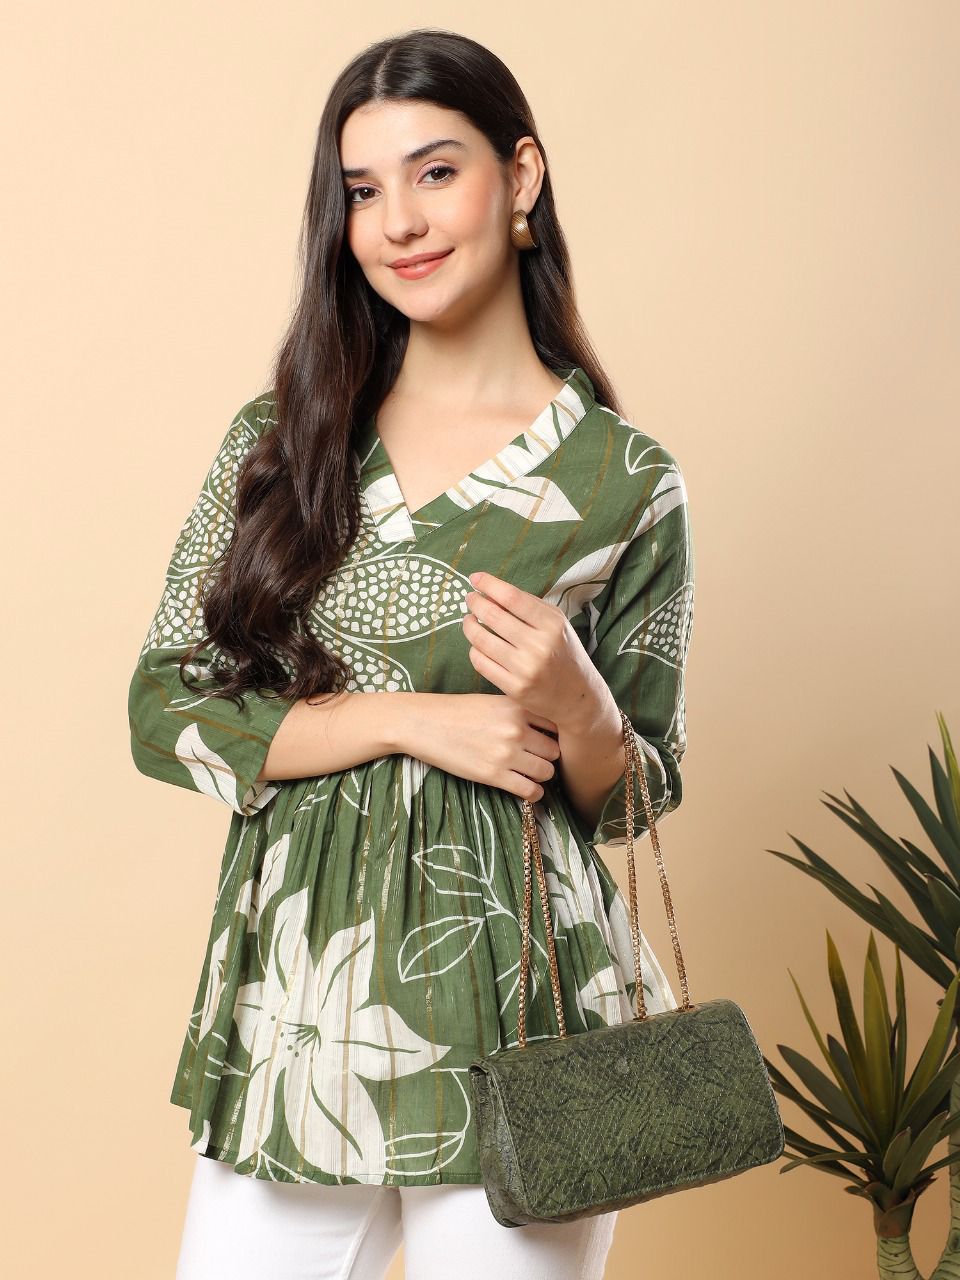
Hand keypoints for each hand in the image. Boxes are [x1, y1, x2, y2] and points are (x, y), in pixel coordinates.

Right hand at [400, 693, 560, 802]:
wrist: (423, 723)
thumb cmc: (456, 712)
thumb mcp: (492, 701)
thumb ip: (518, 712)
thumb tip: (545, 728)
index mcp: (517, 707)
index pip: (556, 724)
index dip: (554, 734)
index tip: (548, 741)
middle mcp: (516, 729)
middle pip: (555, 750)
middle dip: (549, 757)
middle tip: (538, 760)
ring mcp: (506, 753)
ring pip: (547, 772)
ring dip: (542, 775)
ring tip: (531, 774)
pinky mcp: (494, 775)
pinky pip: (531, 791)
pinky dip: (534, 793)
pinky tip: (526, 789)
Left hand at [462, 570, 605, 732]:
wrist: (577, 697)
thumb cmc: (563, 653)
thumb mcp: (556, 623)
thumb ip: (528, 606)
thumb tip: (491, 590)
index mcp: (552, 624)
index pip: (511, 597)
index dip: (488, 585)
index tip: (475, 579)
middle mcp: (539, 646)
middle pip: (493, 616)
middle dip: (475, 603)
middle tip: (470, 599)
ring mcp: (525, 669)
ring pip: (481, 640)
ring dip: (469, 625)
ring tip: (469, 620)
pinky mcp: (514, 688)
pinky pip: (481, 662)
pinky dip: (474, 650)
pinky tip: (477, 644)